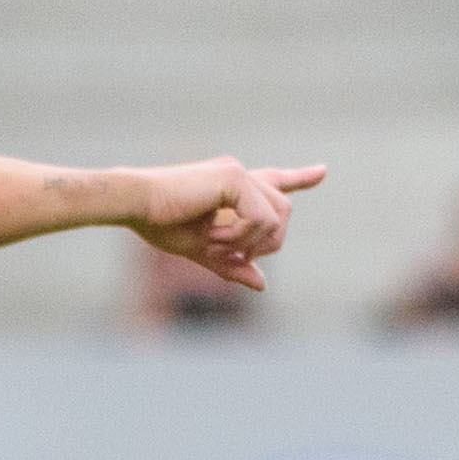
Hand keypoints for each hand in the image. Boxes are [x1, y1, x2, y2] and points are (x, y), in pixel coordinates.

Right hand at [124, 159, 325, 291]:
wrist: (135, 205)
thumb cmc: (158, 223)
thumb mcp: (202, 251)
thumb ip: (233, 265)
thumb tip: (263, 286)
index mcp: (232, 186)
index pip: (275, 181)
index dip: (301, 177)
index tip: (323, 172)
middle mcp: (240, 174)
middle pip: (284, 212)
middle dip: (265, 243)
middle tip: (226, 253)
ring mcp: (240, 174)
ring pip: (278, 218)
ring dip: (248, 242)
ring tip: (214, 244)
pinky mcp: (236, 178)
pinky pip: (263, 219)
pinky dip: (242, 238)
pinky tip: (214, 237)